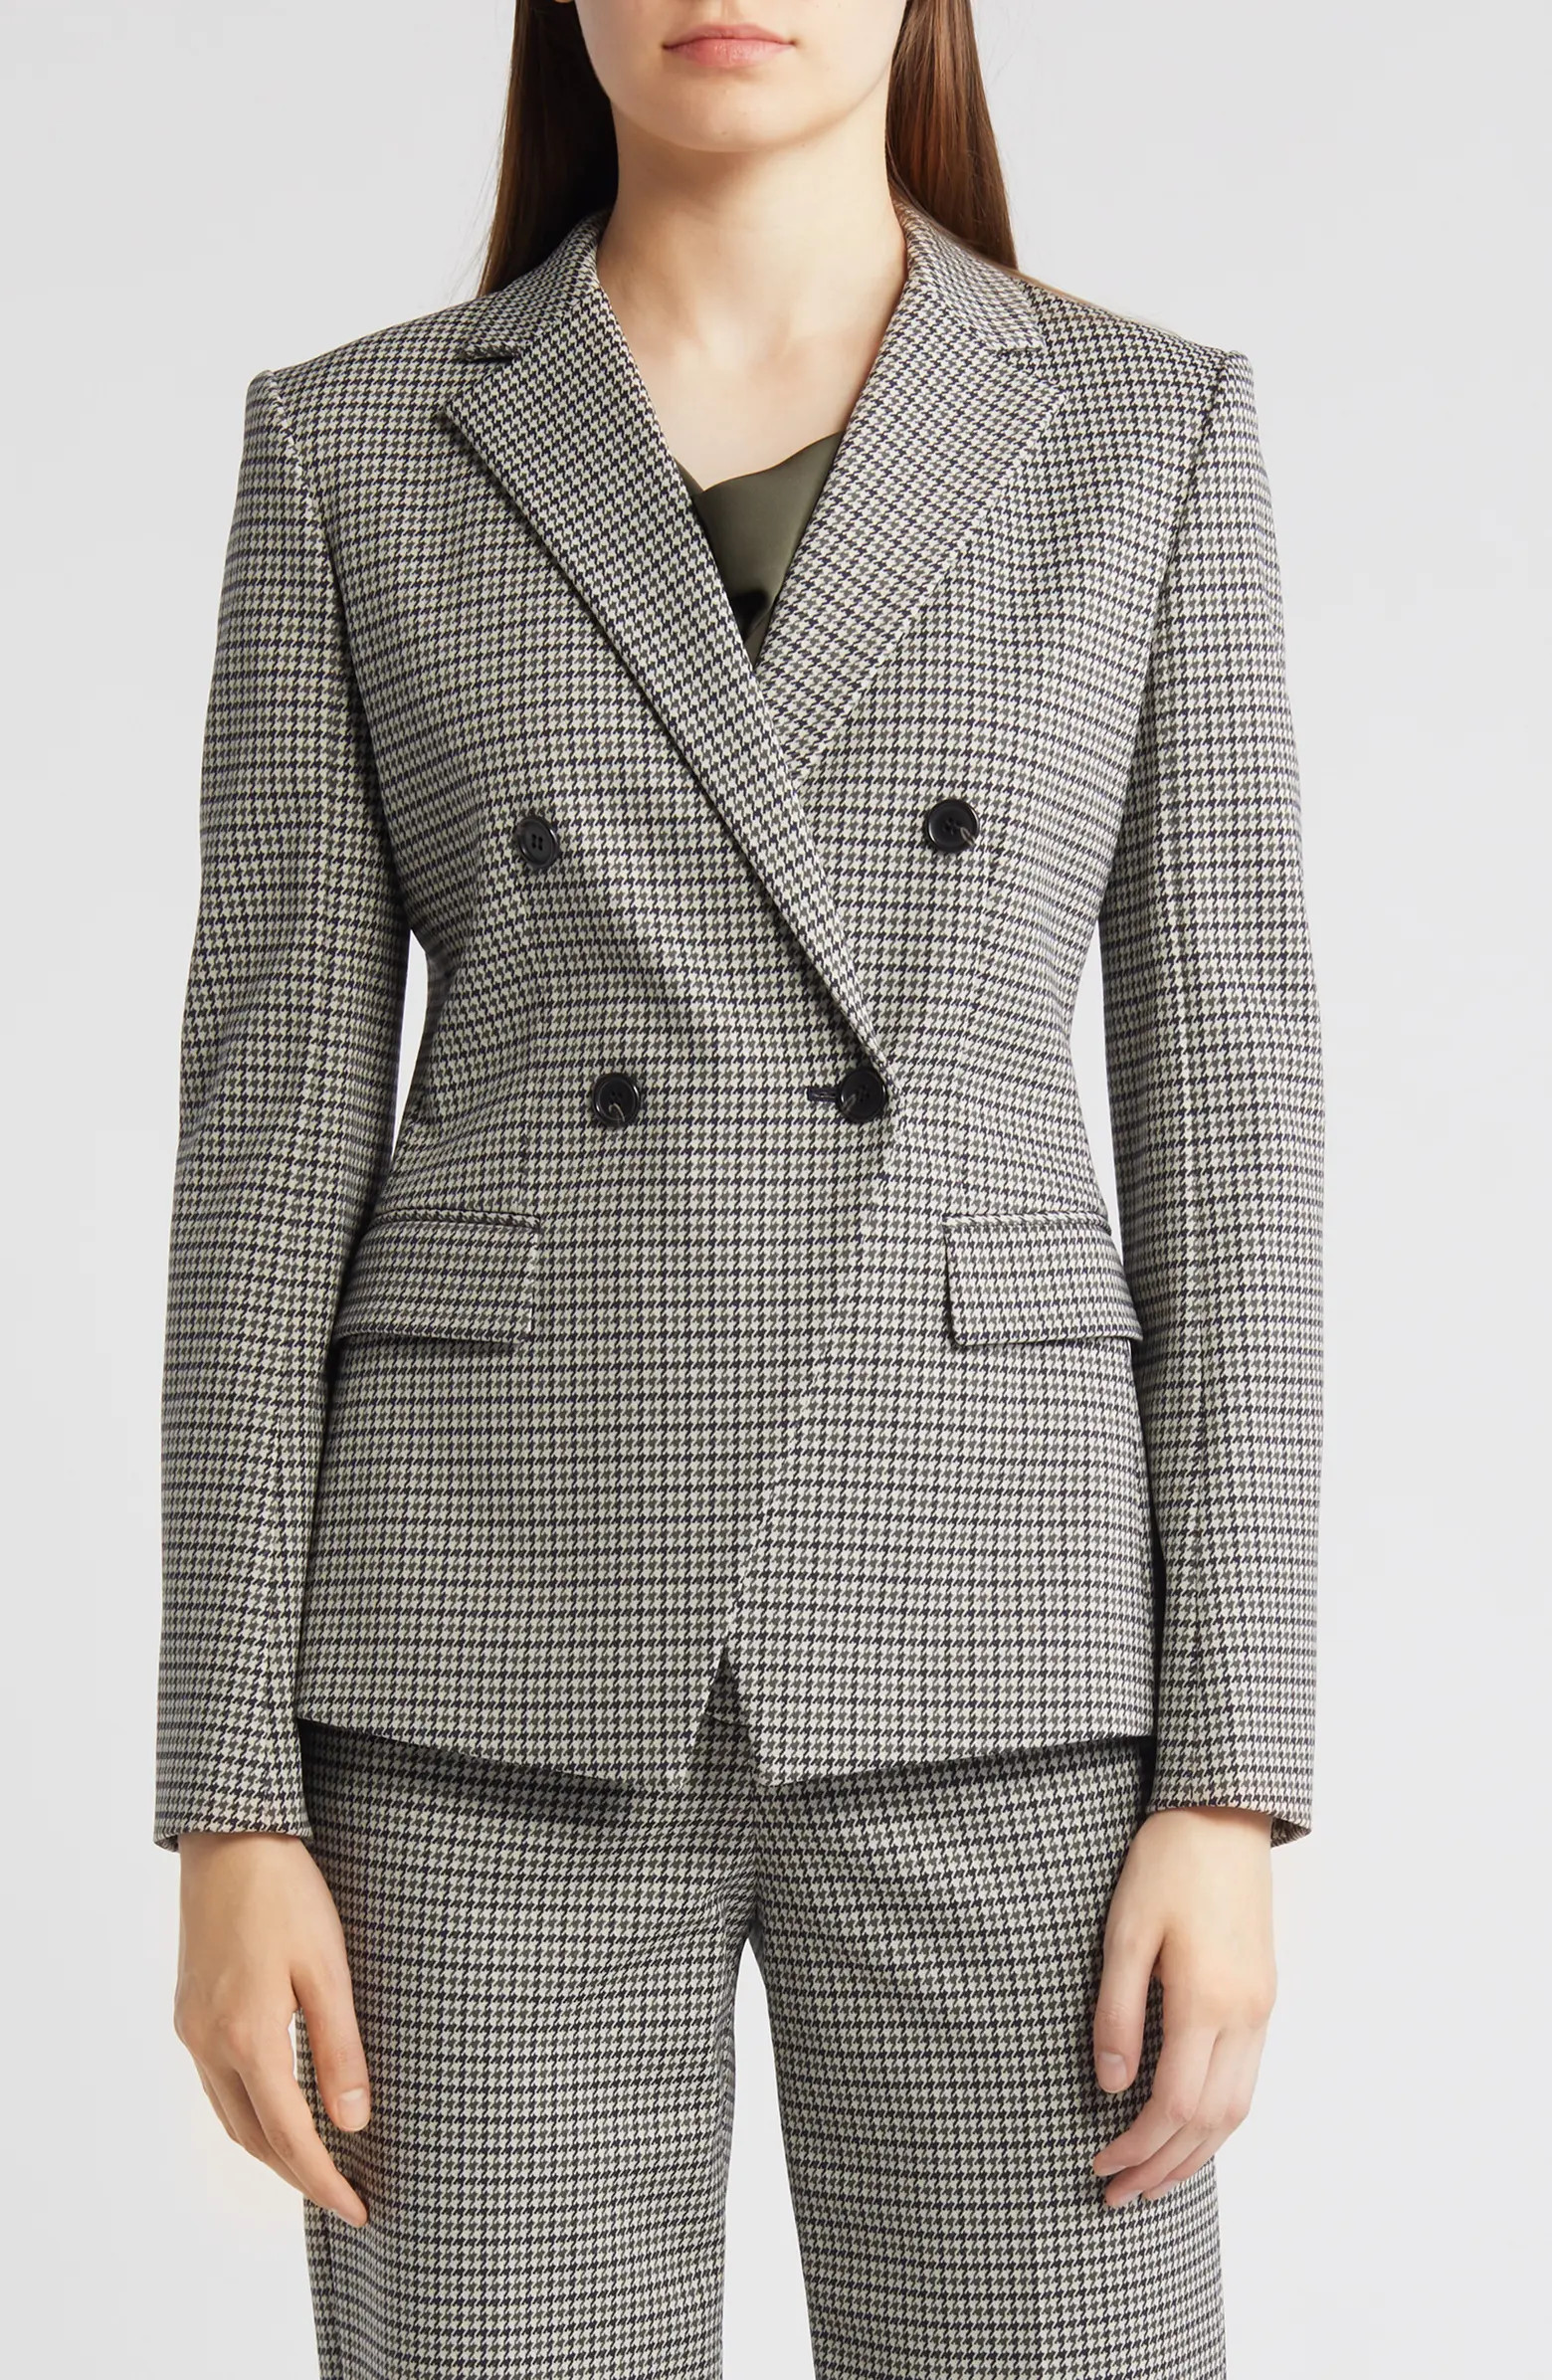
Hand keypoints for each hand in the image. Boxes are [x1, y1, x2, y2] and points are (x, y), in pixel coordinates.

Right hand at [173, 1831, 370, 2226]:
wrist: (229, 1838)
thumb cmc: (287, 1894)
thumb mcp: (328, 1968)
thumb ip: (340, 2050)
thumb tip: (353, 2124)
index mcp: (248, 2038)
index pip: (290, 2138)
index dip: (324, 2182)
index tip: (358, 2210)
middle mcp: (209, 2043)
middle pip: (253, 2138)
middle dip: (298, 2174)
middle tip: (345, 2194)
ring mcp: (192, 2028)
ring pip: (230, 2115)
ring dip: (271, 2146)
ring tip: (317, 2162)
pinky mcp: (188, 2010)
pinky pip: (218, 2083)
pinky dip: (250, 2111)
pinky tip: (279, 2105)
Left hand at [1091, 1805, 1275, 2206]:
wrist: (1223, 1813)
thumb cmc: (1166, 1863)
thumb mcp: (1124, 1932)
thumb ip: (1117, 2012)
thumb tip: (1112, 2085)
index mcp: (1207, 2001)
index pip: (1174, 2105)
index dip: (1137, 2147)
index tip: (1100, 2166)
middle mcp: (1246, 2015)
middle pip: (1211, 2123)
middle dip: (1164, 2167)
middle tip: (1119, 2194)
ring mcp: (1262, 2008)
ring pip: (1238, 2109)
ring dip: (1196, 2152)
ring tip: (1153, 2178)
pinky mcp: (1264, 1996)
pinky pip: (1247, 2080)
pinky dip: (1217, 2119)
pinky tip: (1188, 2127)